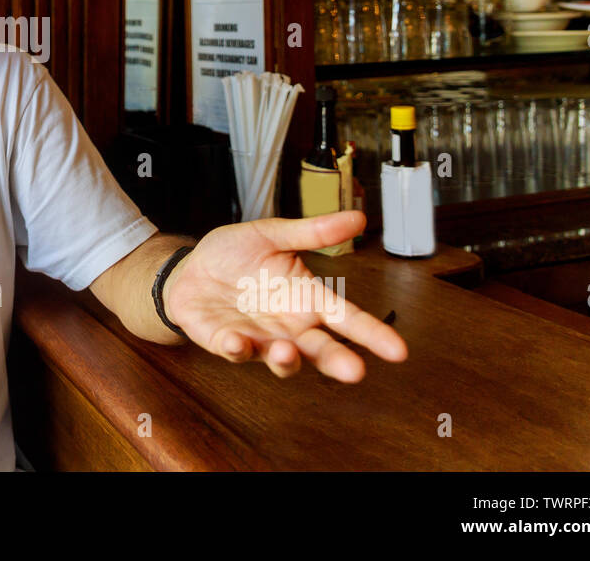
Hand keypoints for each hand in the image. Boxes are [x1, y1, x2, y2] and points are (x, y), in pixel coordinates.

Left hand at [163, 211, 406, 382]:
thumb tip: (358, 217)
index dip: (372, 333)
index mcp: (306, 298)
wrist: (190, 269)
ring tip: (288, 352)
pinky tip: (236, 340)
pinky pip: (237, 352)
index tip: (399, 350)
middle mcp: (289, 326)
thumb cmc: (234, 254)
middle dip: (337, 362)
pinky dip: (238, 349)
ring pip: (282, 360)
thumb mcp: (272, 234)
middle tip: (355, 371)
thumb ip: (312, 232)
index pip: (346, 317)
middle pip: (321, 349)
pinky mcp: (228, 344)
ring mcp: (260, 339)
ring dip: (287, 360)